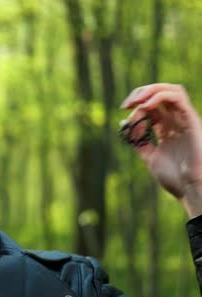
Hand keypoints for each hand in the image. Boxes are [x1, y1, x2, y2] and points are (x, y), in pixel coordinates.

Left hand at [121, 83, 201, 216]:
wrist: (191, 188)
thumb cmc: (174, 178)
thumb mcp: (149, 157)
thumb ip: (137, 141)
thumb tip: (123, 123)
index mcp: (166, 130)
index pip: (150, 108)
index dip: (134, 108)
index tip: (124, 119)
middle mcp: (176, 122)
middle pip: (159, 94)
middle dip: (139, 94)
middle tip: (126, 105)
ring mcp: (184, 120)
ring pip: (170, 90)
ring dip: (149, 91)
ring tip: (135, 102)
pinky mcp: (190, 119)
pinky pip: (177, 97)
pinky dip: (159, 96)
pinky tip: (145, 107)